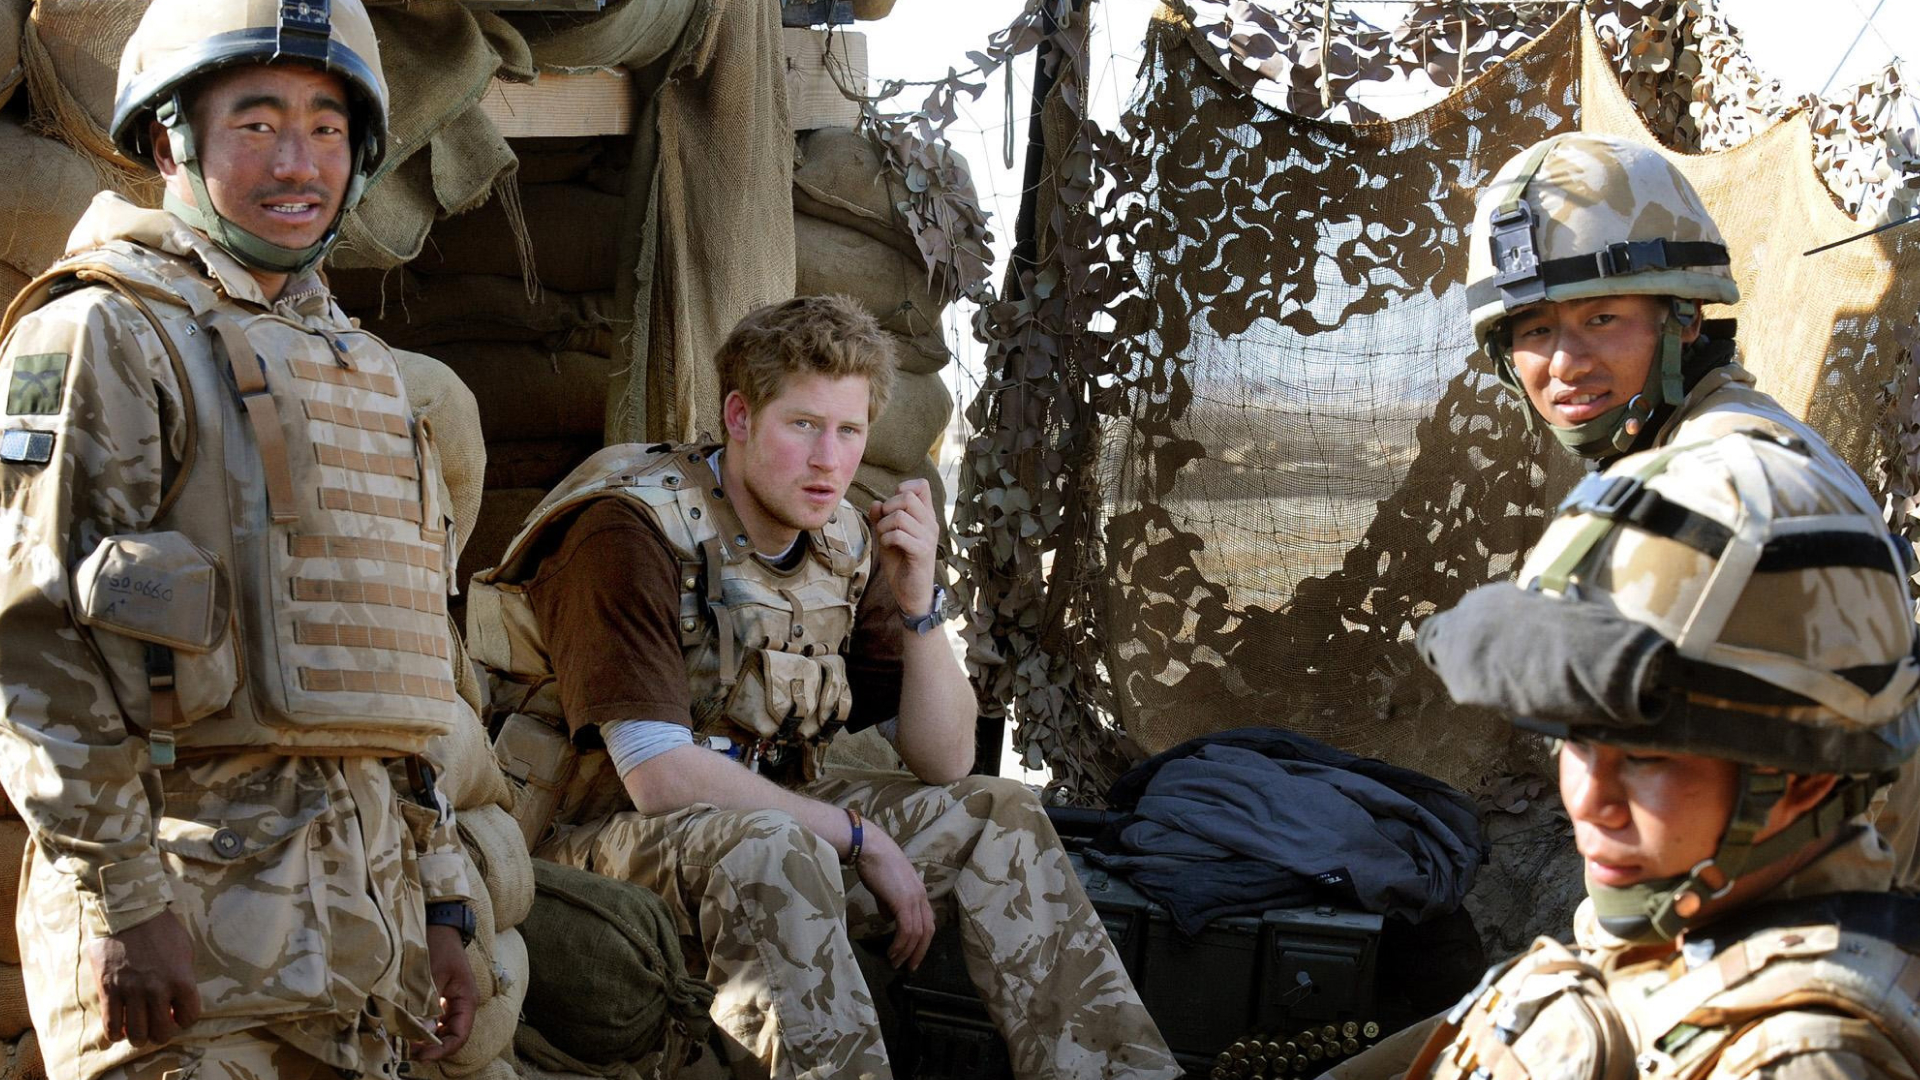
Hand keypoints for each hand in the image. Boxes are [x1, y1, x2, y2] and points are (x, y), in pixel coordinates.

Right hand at [86, 910, 200, 1045]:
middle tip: (157, 1026)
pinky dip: (116, 1033)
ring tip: (138, 1029)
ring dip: (139, 1037)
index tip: (176, 1015)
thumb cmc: (162, 929)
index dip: (183, 1020)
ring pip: (136, 1034)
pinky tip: (120, 1027)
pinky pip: (111, 1026)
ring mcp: (131, 992)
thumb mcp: (185, 951)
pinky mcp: (109, 990)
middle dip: (161, 1034)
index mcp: (182, 980)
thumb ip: (184, 978)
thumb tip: (178, 1003)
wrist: (130, 912)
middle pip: (161, 1033)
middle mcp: (157, 990)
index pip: (189, 1018)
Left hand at [411, 924, 476, 1060]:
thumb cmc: (439, 946)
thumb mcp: (432, 974)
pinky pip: (434, 1021)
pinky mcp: (439, 999)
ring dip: (426, 1039)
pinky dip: (422, 1028)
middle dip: (431, 1047)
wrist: (439, 926)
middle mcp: (461, 1005)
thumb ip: (427, 1004)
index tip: (421, 1055)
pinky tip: (408, 1029)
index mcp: (467, 1000)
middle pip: (450, 1037)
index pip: (460, 1035)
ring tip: (406, 1043)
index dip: (442, 1049)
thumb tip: (421, 1031)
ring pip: (441, 1031)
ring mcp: (450, 1003)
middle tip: (408, 1051)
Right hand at [855, 826, 934, 969]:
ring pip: (917, 934)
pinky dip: (901, 945)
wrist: (870, 848)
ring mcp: (914, 899)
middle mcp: (921, 897)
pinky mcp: (903, 901)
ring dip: (907, 952)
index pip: (927, 922)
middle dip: (919, 952)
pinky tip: (893, 952)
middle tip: (910, 967)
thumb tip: (889, 920)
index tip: (913, 955)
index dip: (922, 941)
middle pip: (928, 931)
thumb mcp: (885, 888)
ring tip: (896, 963)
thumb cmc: (875, 864)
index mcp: (919, 893)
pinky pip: (907, 930)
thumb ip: (889, 904)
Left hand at [867, 479, 939, 618]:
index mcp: (925, 516)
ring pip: (900, 516)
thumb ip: (881, 519)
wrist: (911, 593)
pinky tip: (887, 546)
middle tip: (884, 524)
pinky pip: (899, 535)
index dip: (903, 488)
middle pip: (908, 497)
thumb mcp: (887, 536)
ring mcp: (928, 537)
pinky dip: (887, 539)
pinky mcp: (922, 552)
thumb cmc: (901, 563)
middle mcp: (930, 523)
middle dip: (888, 507)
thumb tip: (876, 502)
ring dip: (883, 526)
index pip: (922, 486)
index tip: (892, 506)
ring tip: (884, 538)